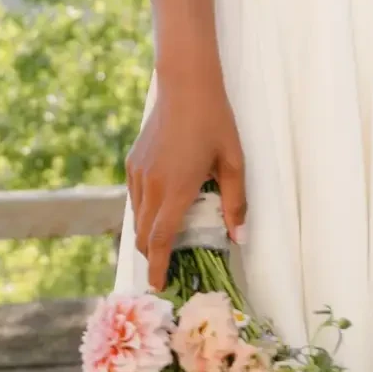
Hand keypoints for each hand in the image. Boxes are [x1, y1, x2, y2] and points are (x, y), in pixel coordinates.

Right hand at [126, 74, 247, 289]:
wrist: (185, 86)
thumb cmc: (215, 123)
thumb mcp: (234, 163)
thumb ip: (236, 204)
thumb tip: (240, 238)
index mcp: (176, 189)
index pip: (160, 239)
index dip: (157, 266)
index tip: (159, 285)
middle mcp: (151, 185)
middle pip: (143, 235)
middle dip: (152, 256)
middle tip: (168, 268)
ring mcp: (138, 174)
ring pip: (137, 217)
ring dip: (148, 234)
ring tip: (166, 241)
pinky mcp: (132, 163)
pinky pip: (135, 198)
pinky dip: (145, 212)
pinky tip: (162, 208)